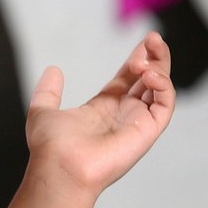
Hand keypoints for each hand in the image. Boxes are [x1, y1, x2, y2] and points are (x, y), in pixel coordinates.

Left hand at [25, 31, 174, 199]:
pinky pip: (165, 105)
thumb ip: (48, 91)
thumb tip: (52, 70)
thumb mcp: (42, 111)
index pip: (128, 78)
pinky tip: (149, 74)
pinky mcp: (146, 131)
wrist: (59, 168)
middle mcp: (122, 114)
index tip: (145, 41)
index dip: (137, 58)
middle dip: (155, 57)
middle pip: (148, 80)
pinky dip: (163, 86)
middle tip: (153, 39)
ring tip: (147, 57)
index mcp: (102, 108)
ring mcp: (136, 123)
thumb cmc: (50, 148)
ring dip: (160, 67)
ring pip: (161, 90)